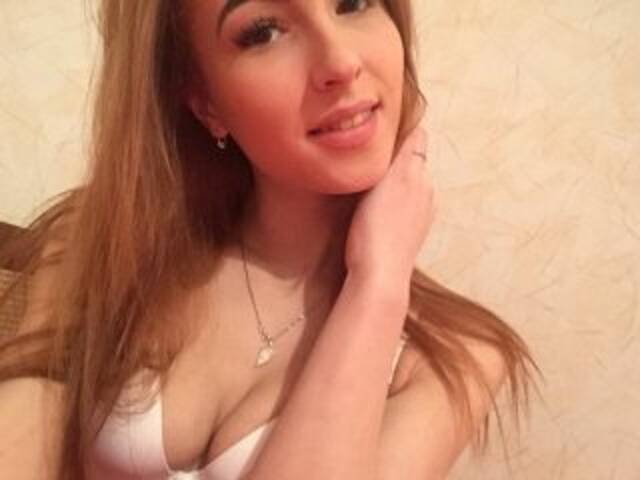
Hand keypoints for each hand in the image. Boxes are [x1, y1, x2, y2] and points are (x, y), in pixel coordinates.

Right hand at [344, 123, 433, 284]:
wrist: (378, 274)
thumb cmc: (377, 228)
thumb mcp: (390, 180)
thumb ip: (406, 153)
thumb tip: (418, 128)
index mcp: (420, 178)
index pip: (417, 140)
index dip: (401, 131)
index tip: (380, 129)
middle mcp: (426, 195)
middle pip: (412, 163)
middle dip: (395, 157)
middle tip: (368, 154)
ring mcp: (419, 217)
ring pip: (406, 186)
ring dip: (392, 180)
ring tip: (369, 182)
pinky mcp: (408, 235)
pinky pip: (401, 207)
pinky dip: (391, 201)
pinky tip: (375, 210)